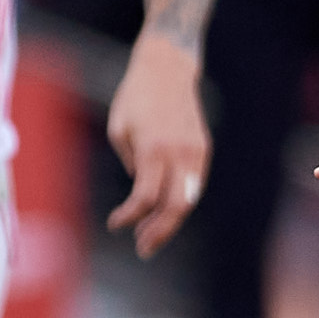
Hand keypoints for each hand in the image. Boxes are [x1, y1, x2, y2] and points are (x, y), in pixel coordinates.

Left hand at [104, 39, 209, 258]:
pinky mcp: (204, 150)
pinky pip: (193, 185)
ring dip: (170, 222)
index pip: (145, 198)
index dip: (130, 217)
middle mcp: (179, 153)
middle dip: (157, 232)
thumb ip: (132, 164)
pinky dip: (179, 203)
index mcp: (153, 148)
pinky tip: (164, 212)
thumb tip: (143, 193)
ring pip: (188, 200)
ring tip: (151, 236)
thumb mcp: (119, 129)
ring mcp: (196, 152)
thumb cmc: (135, 97)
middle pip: (173, 207)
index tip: (115, 224)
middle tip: (142, 248)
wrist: (167, 69)